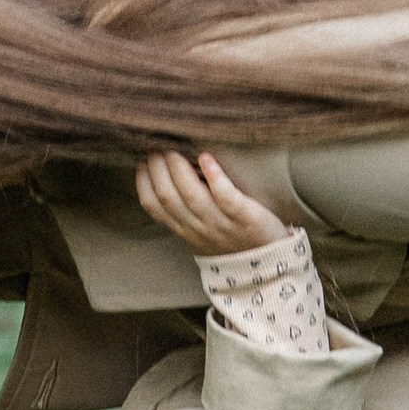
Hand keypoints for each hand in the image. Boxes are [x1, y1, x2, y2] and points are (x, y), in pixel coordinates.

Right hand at [135, 147, 289, 258]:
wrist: (266, 265)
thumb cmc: (230, 239)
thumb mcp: (199, 230)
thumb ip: (183, 208)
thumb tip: (166, 171)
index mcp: (184, 228)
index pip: (153, 206)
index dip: (143, 181)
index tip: (142, 159)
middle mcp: (198, 227)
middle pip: (169, 197)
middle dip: (158, 168)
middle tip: (156, 144)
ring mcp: (221, 224)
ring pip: (193, 197)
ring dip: (179, 170)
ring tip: (173, 148)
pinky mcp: (245, 218)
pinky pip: (226, 197)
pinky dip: (214, 177)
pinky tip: (206, 158)